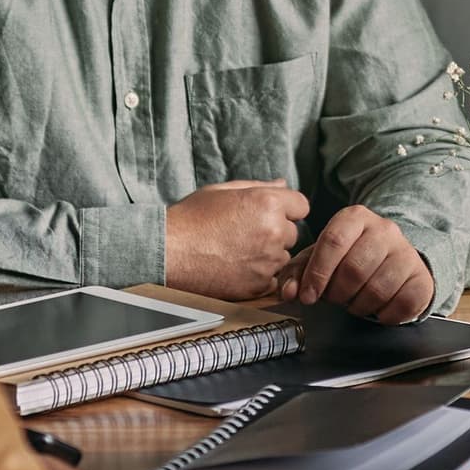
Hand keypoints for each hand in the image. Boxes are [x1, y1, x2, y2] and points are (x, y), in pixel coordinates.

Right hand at [164, 180, 308, 298]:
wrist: (168, 253)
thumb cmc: (190, 219)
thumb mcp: (222, 192)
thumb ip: (257, 187)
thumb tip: (282, 184)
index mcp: (268, 203)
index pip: (301, 206)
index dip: (287, 209)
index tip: (271, 214)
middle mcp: (274, 231)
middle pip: (292, 233)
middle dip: (276, 233)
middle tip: (244, 234)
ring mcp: (268, 261)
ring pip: (282, 258)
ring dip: (268, 256)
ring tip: (236, 251)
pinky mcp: (259, 285)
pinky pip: (272, 279)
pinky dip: (259, 276)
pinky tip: (236, 267)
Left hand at [279, 205, 437, 320]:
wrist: (394, 261)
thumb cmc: (350, 259)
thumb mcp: (320, 259)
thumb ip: (297, 273)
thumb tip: (290, 292)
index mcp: (355, 218)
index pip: (333, 241)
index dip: (317, 273)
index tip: (308, 296)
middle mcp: (384, 229)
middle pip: (354, 268)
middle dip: (338, 293)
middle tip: (336, 298)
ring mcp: (406, 252)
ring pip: (378, 289)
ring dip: (360, 306)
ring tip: (355, 302)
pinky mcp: (421, 276)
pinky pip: (402, 303)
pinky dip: (384, 315)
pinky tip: (378, 308)